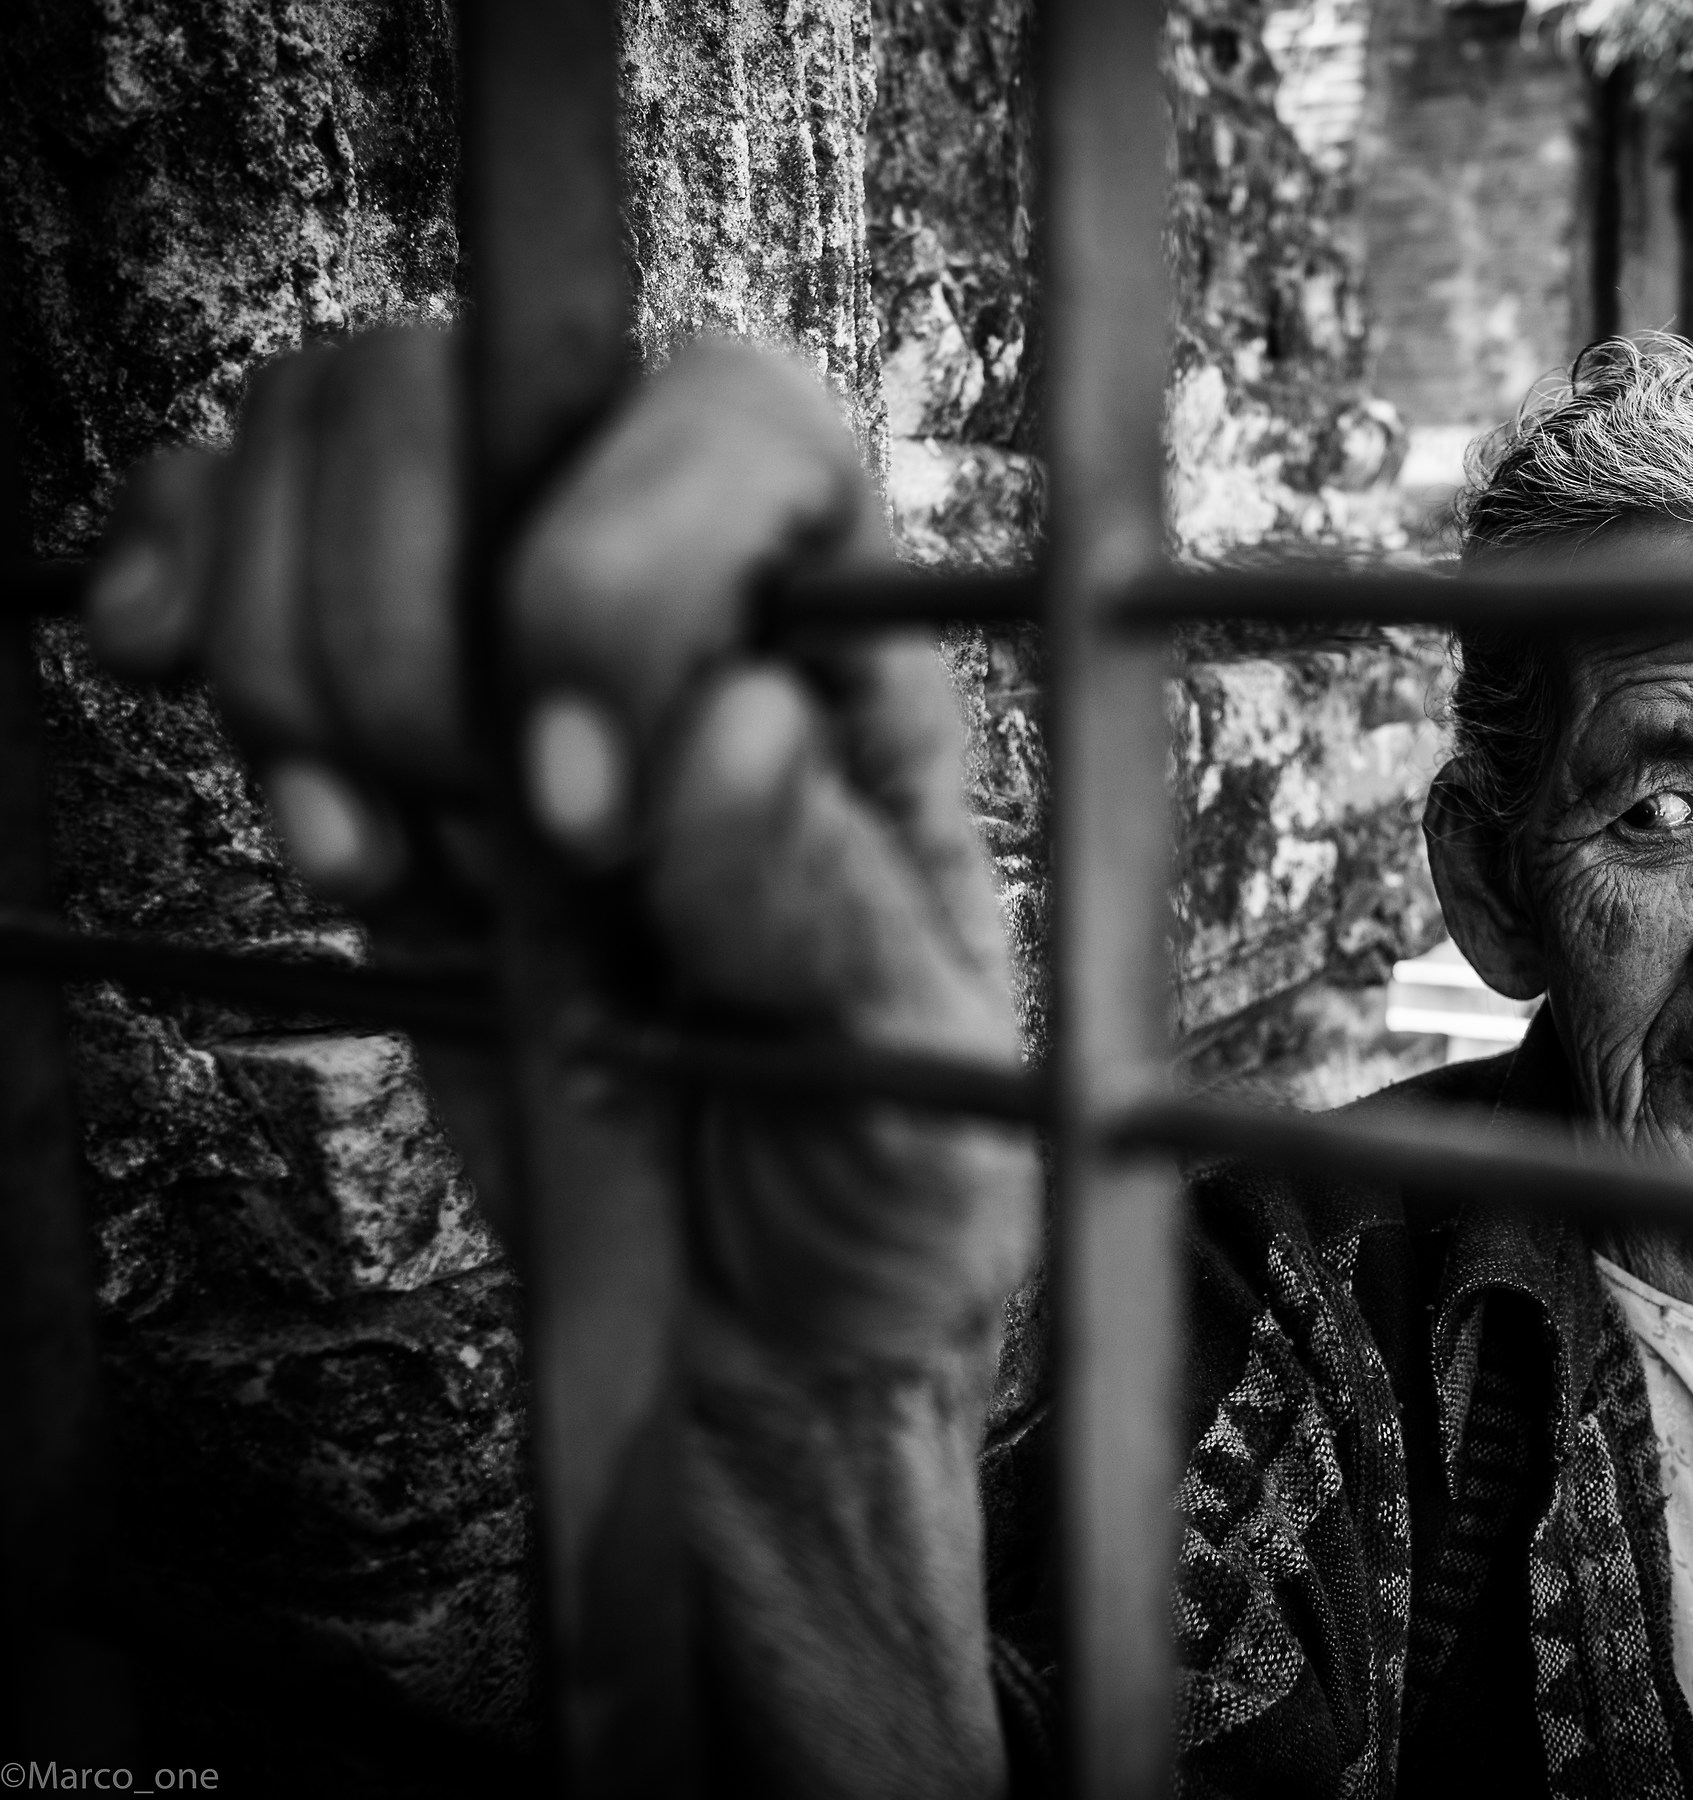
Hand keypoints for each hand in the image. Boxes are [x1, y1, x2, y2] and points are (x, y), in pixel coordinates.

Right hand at [87, 328, 1036, 1362]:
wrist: (738, 1280)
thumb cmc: (868, 1156)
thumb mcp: (900, 1062)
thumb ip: (823, 907)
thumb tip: (729, 726)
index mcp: (850, 631)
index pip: (724, 424)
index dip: (606, 583)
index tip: (577, 815)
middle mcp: (679, 580)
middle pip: (472, 391)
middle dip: (410, 636)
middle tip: (473, 850)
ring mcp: (500, 624)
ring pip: (325, 432)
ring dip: (292, 656)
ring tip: (383, 858)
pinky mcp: (369, 709)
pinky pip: (221, 525)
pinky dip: (172, 581)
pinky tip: (167, 672)